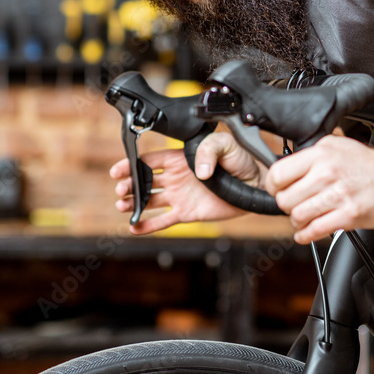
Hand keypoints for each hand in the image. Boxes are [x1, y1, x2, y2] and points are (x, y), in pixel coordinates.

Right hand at [110, 132, 262, 234]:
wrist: (254, 185)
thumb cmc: (241, 160)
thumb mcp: (225, 145)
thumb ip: (209, 150)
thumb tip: (199, 171)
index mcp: (180, 158)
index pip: (149, 161)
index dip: (131, 165)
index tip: (119, 171)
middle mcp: (176, 177)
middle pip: (144, 181)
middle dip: (129, 185)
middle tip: (121, 191)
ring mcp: (180, 196)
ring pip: (149, 201)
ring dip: (134, 204)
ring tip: (124, 206)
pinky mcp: (187, 213)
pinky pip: (163, 221)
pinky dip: (148, 226)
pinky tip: (135, 228)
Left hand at [264, 136, 373, 243]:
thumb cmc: (368, 164)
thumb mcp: (335, 146)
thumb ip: (310, 156)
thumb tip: (286, 170)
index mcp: (320, 154)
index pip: (277, 174)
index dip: (273, 187)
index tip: (279, 191)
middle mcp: (327, 173)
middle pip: (284, 199)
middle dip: (287, 206)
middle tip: (295, 206)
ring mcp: (338, 195)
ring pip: (297, 216)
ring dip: (297, 222)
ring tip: (305, 218)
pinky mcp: (349, 215)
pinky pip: (314, 230)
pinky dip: (305, 235)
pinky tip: (307, 232)